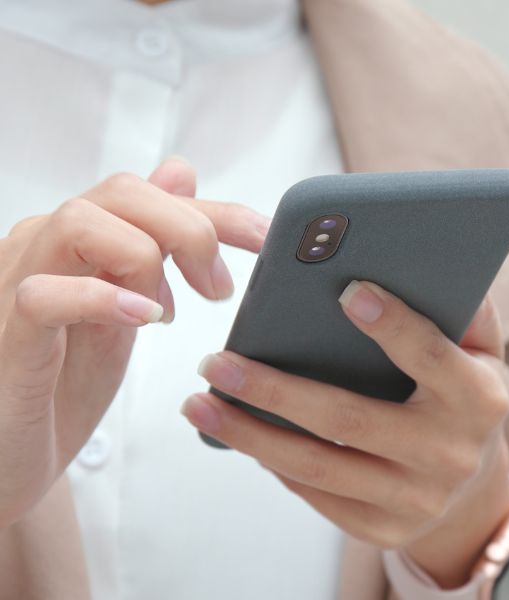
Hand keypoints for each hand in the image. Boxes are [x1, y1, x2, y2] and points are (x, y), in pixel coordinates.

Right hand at [0, 159, 267, 527]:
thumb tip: (179, 173)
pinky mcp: (8, 337)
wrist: (13, 453)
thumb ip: (151, 243)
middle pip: (122, 192)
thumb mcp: (125, 306)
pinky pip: (42, 294)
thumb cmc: (64, 382)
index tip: (267, 237)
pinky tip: (143, 318)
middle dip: (190, 229)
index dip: (217, 211)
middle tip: (219, 289)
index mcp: (77, 239)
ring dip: (146, 259)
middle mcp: (43, 247)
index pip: (151, 195)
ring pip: (80, 222)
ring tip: (168, 312)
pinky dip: (101, 298)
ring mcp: (16, 285)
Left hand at [184, 281, 508, 587]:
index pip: (430, 356)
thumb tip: (420, 256)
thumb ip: (460, 306)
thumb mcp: (479, 349)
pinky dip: (273, 462)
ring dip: (250, 436)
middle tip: (216, 362)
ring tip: (200, 404)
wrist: (475, 486)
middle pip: (349, 420)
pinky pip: (317, 495)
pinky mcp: (386, 529)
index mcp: (480, 398)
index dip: (391, 324)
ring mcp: (417, 500)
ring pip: (319, 467)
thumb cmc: (462, 394)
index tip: (345, 290)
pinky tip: (239, 434)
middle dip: (274, 391)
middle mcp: (451, 454)